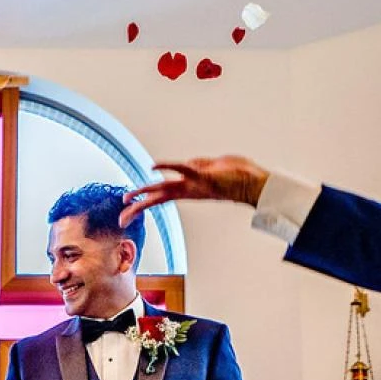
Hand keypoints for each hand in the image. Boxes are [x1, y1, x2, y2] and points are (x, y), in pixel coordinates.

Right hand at [121, 155, 270, 224]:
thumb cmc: (240, 175)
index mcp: (190, 189)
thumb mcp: (215, 167)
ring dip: (145, 191)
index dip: (146, 202)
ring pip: (164, 188)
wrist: (258, 183)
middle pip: (159, 198)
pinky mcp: (204, 176)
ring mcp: (196, 184)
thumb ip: (200, 165)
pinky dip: (168, 165)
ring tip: (128, 199)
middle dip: (139, 206)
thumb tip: (189, 163)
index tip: (130, 208)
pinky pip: (182, 168)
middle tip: (122, 216)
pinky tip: (153, 166)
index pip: (163, 196)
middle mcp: (190, 190)